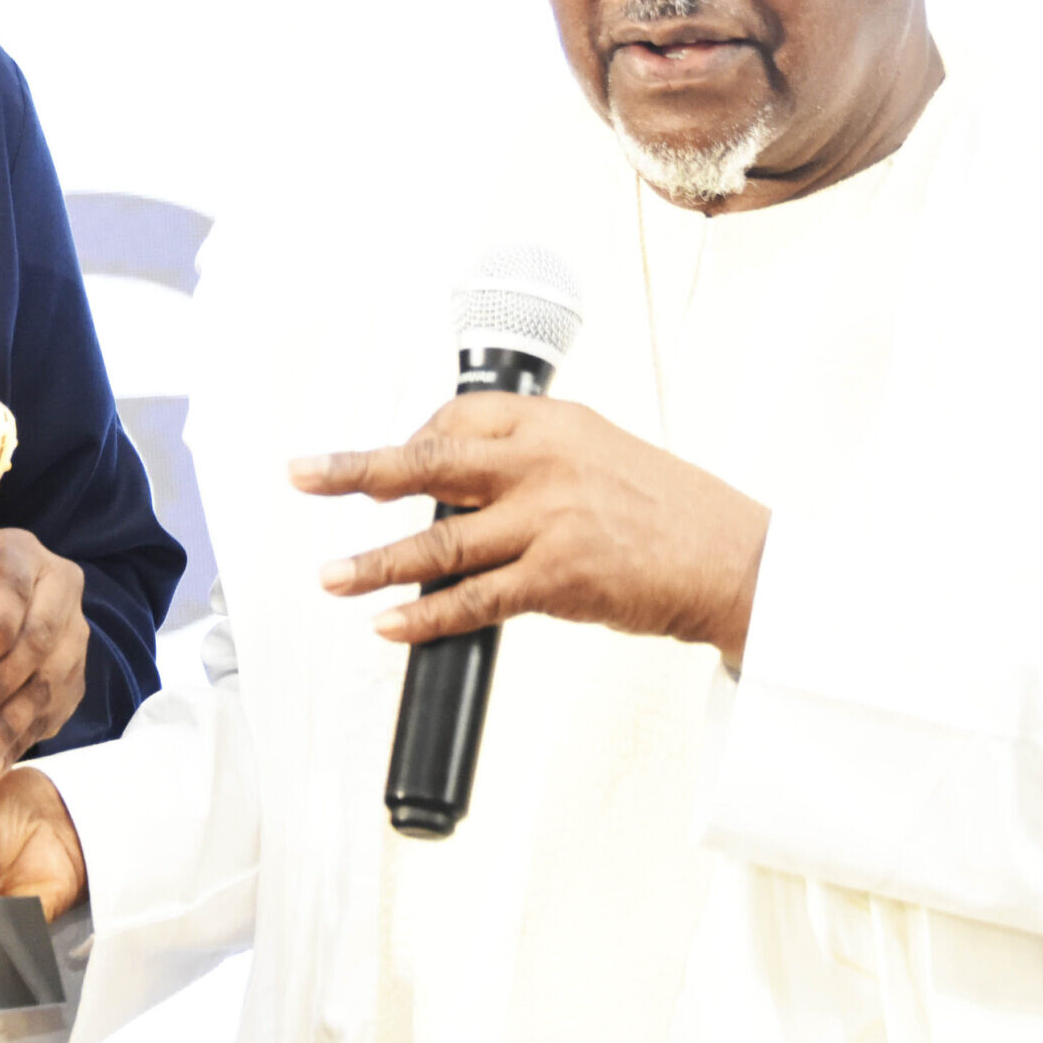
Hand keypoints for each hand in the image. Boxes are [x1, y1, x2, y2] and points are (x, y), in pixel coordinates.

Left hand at [296, 393, 770, 666]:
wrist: (737, 560)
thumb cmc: (671, 509)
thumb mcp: (600, 451)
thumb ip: (531, 457)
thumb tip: (459, 480)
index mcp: (552, 422)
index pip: (454, 419)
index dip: (408, 443)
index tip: (378, 470)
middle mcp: (543, 463)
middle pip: (427, 462)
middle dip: (356, 471)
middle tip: (305, 476)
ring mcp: (549, 522)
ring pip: (439, 541)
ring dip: (375, 562)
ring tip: (330, 575)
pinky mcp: (559, 580)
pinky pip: (474, 601)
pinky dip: (426, 616)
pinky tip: (391, 623)